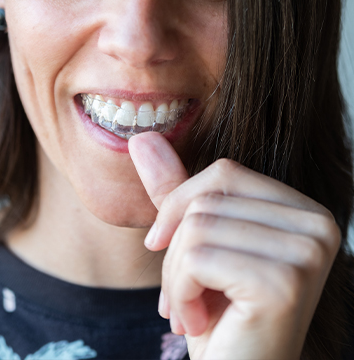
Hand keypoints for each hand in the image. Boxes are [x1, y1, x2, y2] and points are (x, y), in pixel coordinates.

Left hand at [128, 132, 340, 359]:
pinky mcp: (284, 282)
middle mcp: (317, 225)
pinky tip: (198, 322)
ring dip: (175, 277)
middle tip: (181, 294)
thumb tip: (141, 139)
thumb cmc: (217, 313)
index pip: (223, 173)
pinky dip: (181, 293)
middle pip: (206, 200)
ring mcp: (306, 252)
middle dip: (174, 251)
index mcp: (302, 210)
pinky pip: (196, 258)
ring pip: (196, 227)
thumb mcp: (196, 245)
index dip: (179, 209)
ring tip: (190, 310)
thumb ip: (176, 192)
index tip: (164, 248)